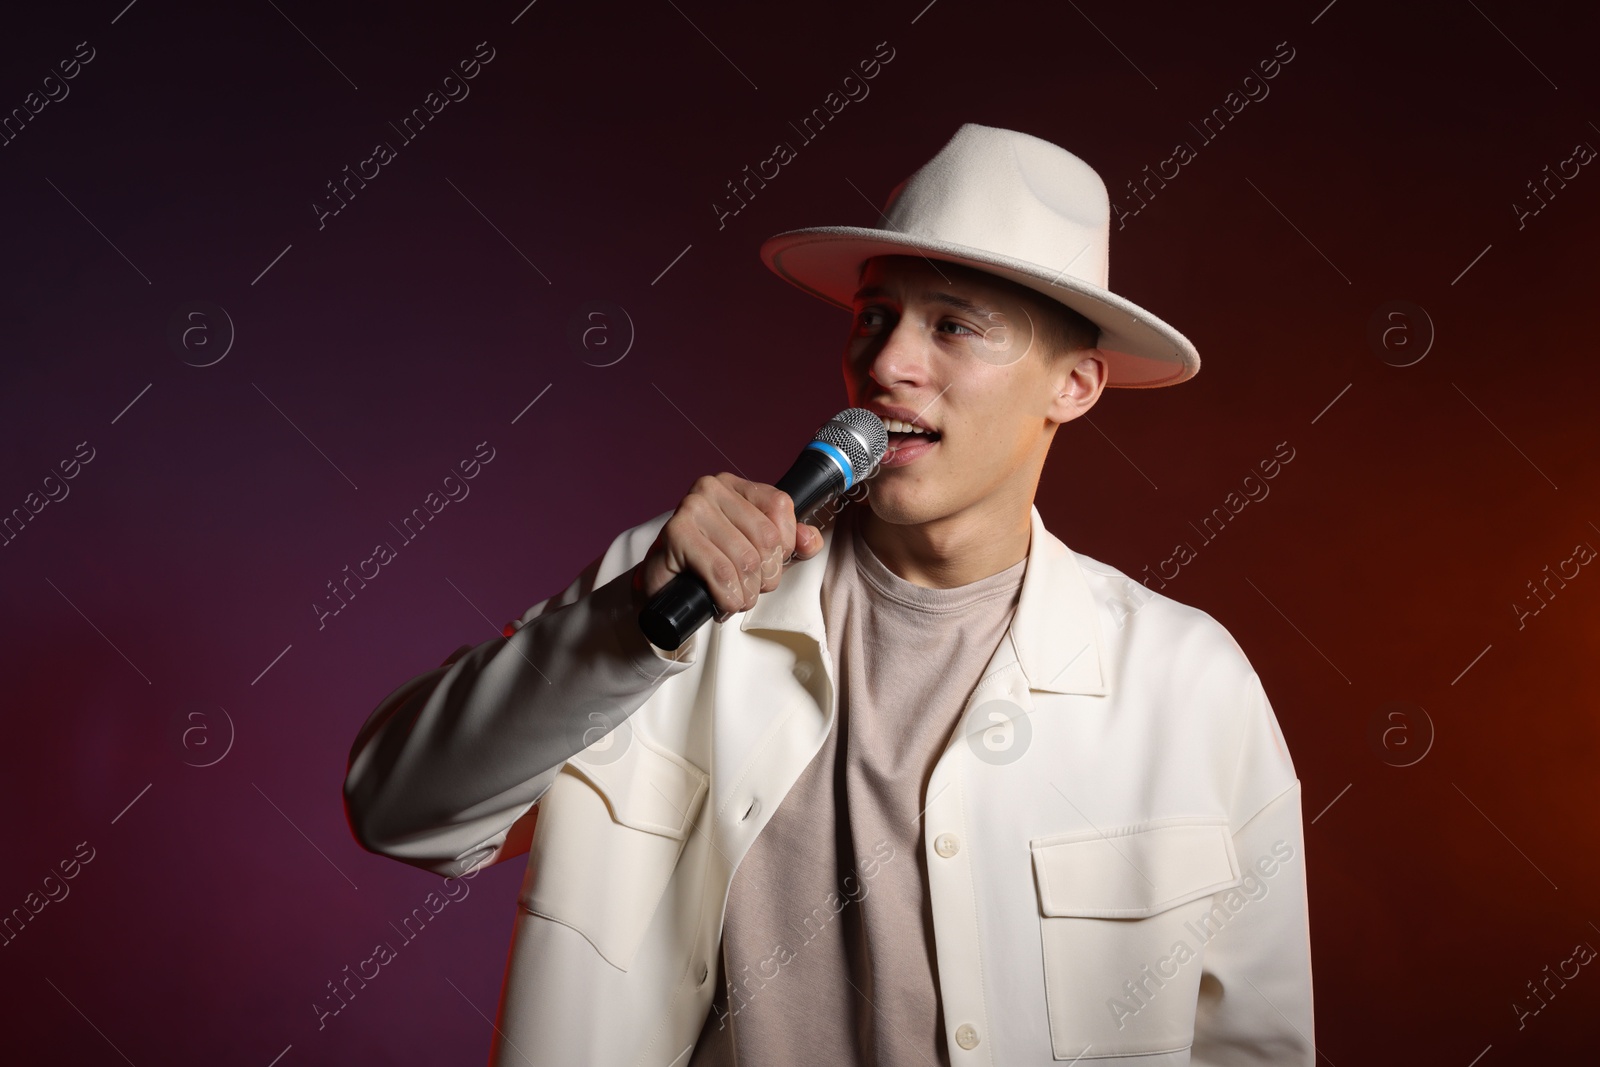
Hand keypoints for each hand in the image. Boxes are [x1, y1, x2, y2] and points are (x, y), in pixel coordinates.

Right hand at [634, 473, 823, 617]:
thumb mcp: (757, 552)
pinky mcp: (676, 534)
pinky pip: (722, 572)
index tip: (769, 564)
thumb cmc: (709, 565)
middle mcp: (712, 488)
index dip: (785, 545)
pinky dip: (728, 598)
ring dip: (746, 593)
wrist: (663, 586)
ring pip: (746, 559)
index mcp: (736, 486)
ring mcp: (692, 508)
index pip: (781, 506)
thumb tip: (810, 540)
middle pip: (766, 537)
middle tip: (749, 589)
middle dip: (765, 576)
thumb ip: (790, 543)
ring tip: (734, 598)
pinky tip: (721, 603)